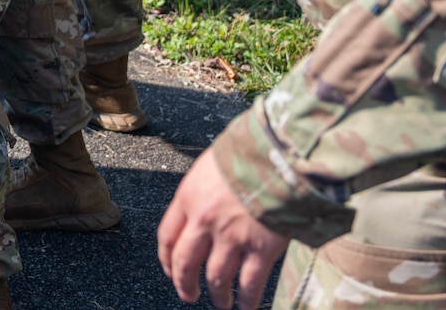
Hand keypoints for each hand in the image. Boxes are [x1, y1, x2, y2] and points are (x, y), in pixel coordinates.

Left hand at [158, 151, 288, 309]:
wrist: (278, 153)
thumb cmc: (248, 151)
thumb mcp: (212, 165)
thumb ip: (204, 190)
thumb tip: (206, 203)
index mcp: (189, 197)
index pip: (167, 236)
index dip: (167, 259)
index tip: (171, 270)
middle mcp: (205, 220)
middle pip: (185, 262)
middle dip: (185, 283)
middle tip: (188, 294)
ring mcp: (232, 236)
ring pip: (217, 277)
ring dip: (218, 294)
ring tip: (222, 302)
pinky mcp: (261, 248)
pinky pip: (250, 283)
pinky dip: (247, 299)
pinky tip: (246, 306)